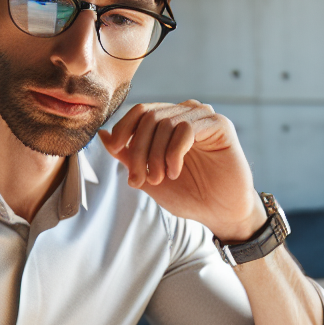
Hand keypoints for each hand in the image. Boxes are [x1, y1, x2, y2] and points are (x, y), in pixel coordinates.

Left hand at [98, 100, 264, 240]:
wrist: (219, 213)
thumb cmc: (188, 195)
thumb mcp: (149, 176)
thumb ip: (127, 156)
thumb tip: (103, 135)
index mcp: (169, 122)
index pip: (140, 111)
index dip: (124, 128)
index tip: (117, 151)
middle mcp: (186, 114)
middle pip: (149, 117)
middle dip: (139, 150)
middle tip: (140, 179)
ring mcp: (204, 118)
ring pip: (165, 122)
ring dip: (155, 155)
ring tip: (159, 179)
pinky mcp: (220, 125)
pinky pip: (187, 128)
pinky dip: (174, 152)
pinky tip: (175, 171)